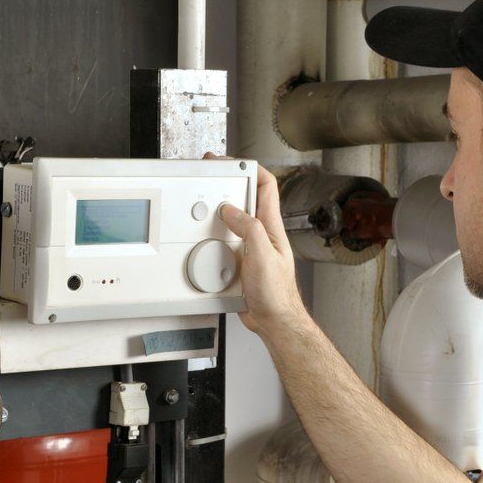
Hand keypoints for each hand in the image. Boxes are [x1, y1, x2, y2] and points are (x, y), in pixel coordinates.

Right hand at [203, 153, 307, 336]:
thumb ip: (248, 229)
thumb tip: (231, 211)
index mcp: (271, 226)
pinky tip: (206, 237)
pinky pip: (225, 241)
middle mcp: (262, 233)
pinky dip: (214, 236)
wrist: (273, 320)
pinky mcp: (241, 260)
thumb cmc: (276, 293)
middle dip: (228, 185)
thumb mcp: (263, 255)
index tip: (229, 162)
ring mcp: (251, 246)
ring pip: (233, 220)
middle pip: (245, 199)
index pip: (266, 185)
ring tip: (206, 203)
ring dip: (219, 212)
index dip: (249, 168)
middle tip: (210, 177)